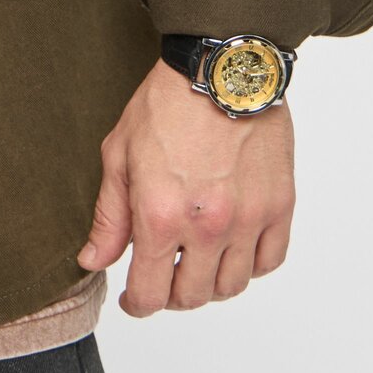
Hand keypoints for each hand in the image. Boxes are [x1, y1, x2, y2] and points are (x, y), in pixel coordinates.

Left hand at [76, 58, 294, 313]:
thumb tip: (94, 260)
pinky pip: (269, 262)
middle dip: (171, 294)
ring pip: (232, 286)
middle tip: (163, 275)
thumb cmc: (166, 104)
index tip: (135, 300)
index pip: (150, 293)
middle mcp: (206, 226)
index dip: (138, 305)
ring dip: (210, 283)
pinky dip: (249, 265)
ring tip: (195, 259)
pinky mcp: (279, 207)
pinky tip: (231, 246)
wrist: (220, 68)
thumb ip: (109, 216)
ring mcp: (248, 219)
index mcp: (159, 214)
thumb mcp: (119, 153)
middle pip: (192, 297)